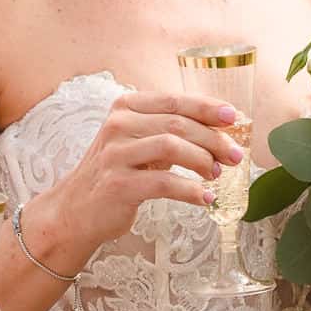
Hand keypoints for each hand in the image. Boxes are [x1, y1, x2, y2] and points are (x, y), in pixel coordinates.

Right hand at [44, 91, 245, 265]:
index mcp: (126, 107)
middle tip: (235, 155)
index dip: (207, 107)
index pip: (174, 101)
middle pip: (178, 124)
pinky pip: (164, 183)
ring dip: (203, 161)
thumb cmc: (116, 172)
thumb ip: (171, 131)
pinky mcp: (118, 185)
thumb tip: (221, 131)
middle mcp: (118, 125)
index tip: (233, 117)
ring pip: (172, 147)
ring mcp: (115, 154)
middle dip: (213, 139)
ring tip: (217, 174)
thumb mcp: (139, 142)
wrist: (76, 209)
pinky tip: (204, 198)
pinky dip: (191, 190)